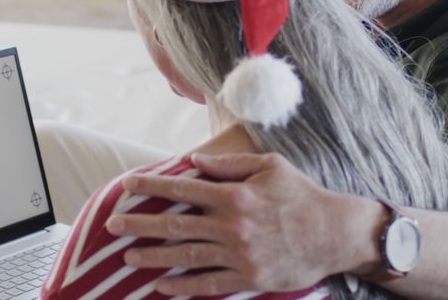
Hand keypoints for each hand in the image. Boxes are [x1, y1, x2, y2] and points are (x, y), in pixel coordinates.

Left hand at [105, 152, 383, 295]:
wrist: (334, 234)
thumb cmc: (301, 195)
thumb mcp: (269, 166)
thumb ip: (229, 164)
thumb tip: (193, 162)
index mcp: (234, 195)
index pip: (182, 190)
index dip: (151, 188)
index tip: (126, 187)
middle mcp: (231, 225)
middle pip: (175, 225)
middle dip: (140, 225)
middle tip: (113, 225)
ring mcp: (239, 254)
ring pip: (186, 257)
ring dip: (154, 257)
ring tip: (128, 257)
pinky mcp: (248, 278)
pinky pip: (208, 283)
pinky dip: (183, 286)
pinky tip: (162, 285)